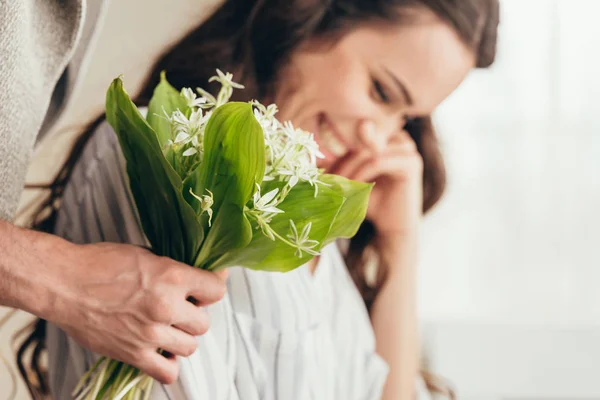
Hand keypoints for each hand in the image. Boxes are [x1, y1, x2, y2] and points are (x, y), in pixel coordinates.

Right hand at [47, 242, 227, 383]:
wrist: (63, 282)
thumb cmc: (99, 263)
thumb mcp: (145, 255)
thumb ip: (173, 270)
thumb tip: (194, 279)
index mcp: (172, 277)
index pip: (216, 290)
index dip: (214, 288)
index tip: (208, 288)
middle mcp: (166, 307)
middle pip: (205, 323)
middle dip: (195, 315)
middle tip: (182, 308)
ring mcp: (150, 334)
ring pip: (190, 347)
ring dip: (183, 338)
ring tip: (169, 328)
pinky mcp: (133, 354)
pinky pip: (167, 372)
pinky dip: (169, 365)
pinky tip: (162, 351)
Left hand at [326, 121, 422, 239]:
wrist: (392, 225)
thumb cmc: (371, 200)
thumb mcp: (353, 177)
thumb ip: (341, 162)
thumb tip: (318, 155)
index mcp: (385, 136)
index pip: (353, 138)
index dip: (338, 156)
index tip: (323, 175)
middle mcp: (397, 137)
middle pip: (360, 143)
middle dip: (341, 164)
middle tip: (327, 182)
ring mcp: (407, 147)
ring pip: (367, 152)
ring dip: (349, 170)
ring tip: (338, 187)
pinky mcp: (411, 162)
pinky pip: (378, 161)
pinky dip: (361, 174)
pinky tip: (352, 188)